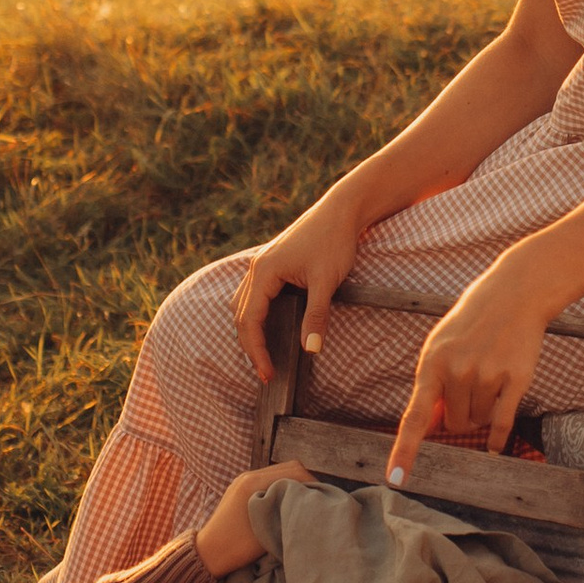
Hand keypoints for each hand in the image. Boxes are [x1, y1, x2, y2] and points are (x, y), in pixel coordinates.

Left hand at [193, 462, 314, 580]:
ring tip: (301, 502)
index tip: (322, 499)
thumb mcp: (270, 531)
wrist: (208, 554)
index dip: (314, 484)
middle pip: (291, 467)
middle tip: (315, 499)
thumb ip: (290, 512)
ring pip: (280, 470)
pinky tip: (285, 503)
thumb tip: (312, 507)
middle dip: (306, 481)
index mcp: (255, 484)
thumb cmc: (238, 549)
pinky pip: (268, 477)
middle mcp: (249, 475)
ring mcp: (243, 479)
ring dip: (293, 482)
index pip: (296, 472)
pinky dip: (280, 485)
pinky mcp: (240, 485)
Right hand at [235, 185, 369, 380]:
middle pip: (241, 315)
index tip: (268, 373)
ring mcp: (262, 263)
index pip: (250, 320)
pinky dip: (255, 315)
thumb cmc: (334, 240)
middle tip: (266, 372)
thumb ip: (316, 315)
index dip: (256, 350)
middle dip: (251, 346)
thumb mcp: (326, 281)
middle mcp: (256, 267)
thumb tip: (311, 349)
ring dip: (250, 331)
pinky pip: (254, 295)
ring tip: (264, 355)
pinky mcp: (272, 262)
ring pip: (243, 304)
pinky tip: (267, 327)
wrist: (342, 209)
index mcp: (264, 271)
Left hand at [387, 268, 552, 483]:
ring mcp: (488, 375)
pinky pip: (501, 423)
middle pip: (452, 424)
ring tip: (487, 379)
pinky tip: (494, 449)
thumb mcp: (441, 346)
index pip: (414, 417)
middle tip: (468, 386)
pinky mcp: (515, 380)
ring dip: (480, 412)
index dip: (404, 450)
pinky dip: (497, 439)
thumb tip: (426, 427)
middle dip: (458, 415)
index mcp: (432, 363)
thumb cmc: (471, 323)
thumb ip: (432, 385)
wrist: (514, 294)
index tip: (394, 478)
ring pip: (477, 422)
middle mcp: (458, 371)